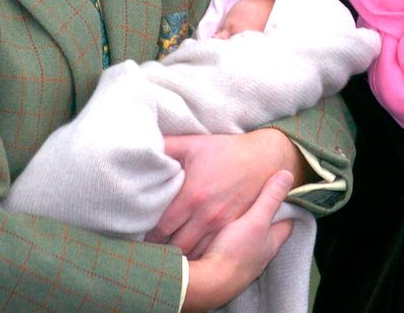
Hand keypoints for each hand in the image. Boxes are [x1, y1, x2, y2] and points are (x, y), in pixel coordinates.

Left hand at [145, 129, 305, 257]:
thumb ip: (166, 146)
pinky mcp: (236, 228)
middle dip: (162, 251)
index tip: (139, 238)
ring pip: (195, 252)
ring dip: (181, 257)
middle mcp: (206, 214)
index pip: (161, 227)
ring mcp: (222, 224)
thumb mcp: (193, 143)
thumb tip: (141, 147)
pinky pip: (213, 249)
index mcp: (191, 195)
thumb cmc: (226, 150)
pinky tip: (191, 257)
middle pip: (176, 245)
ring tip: (167, 259)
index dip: (148, 236)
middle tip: (150, 253)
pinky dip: (200, 256)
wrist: (264, 158)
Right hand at [182, 170, 293, 311]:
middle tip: (262, 201)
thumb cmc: (236, 252)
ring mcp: (244, 261)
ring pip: (251, 242)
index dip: (289, 209)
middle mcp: (261, 253)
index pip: (287, 224)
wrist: (209, 282)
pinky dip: (231, 239)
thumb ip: (270, 198)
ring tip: (242, 213)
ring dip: (248, 230)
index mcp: (271, 241)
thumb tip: (288, 174)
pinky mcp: (226, 264)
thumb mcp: (255, 220)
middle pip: (269, 233)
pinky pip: (232, 248)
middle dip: (267, 219)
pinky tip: (221, 232)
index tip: (286, 195)